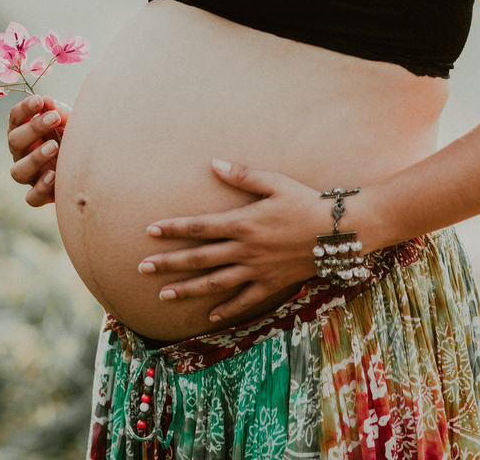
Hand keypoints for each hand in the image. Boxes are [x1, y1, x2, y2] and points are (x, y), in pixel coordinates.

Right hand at [7, 95, 70, 206]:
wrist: (99, 165)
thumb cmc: (80, 137)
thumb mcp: (73, 121)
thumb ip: (60, 112)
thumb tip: (47, 101)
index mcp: (27, 132)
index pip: (15, 119)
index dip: (23, 109)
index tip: (39, 100)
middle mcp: (23, 154)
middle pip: (14, 141)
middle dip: (33, 128)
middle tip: (54, 118)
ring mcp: (31, 176)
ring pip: (18, 172)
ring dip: (34, 157)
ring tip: (54, 146)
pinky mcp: (42, 195)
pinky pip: (32, 198)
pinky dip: (41, 188)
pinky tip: (54, 175)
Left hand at [138, 159, 332, 323]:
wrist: (338, 231)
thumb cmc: (306, 201)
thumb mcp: (275, 182)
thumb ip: (242, 174)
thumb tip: (213, 162)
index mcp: (242, 222)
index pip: (199, 227)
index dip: (173, 228)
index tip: (150, 231)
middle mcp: (245, 249)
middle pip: (199, 258)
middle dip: (168, 263)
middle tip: (142, 268)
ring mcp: (257, 270)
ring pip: (215, 283)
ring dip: (187, 289)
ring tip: (163, 295)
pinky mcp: (271, 283)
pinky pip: (244, 300)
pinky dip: (226, 309)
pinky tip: (209, 316)